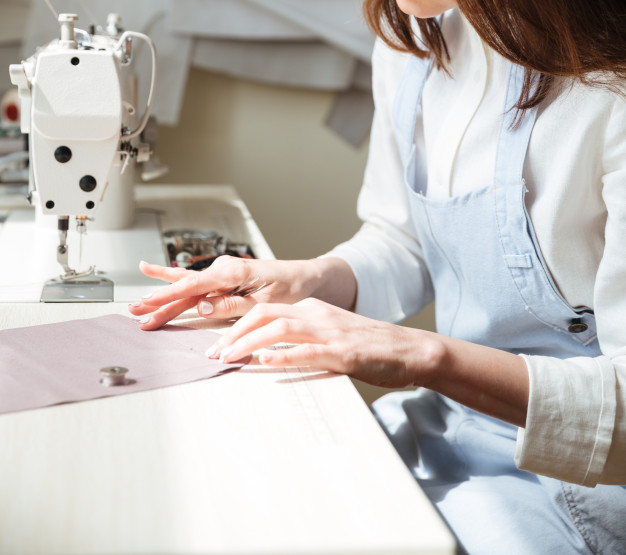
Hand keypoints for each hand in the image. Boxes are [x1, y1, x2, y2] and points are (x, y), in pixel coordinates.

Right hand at [128, 256, 350, 329]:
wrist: (308, 277)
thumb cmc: (292, 287)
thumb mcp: (267, 301)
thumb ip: (234, 305)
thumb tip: (203, 309)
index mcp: (234, 273)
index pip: (194, 286)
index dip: (169, 296)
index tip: (149, 304)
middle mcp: (225, 270)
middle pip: (186, 288)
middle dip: (159, 300)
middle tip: (135, 312)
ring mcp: (224, 274)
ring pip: (187, 287)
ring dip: (164, 296)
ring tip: (140, 303)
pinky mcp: (226, 280)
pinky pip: (197, 284)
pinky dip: (177, 285)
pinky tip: (159, 280)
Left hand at [206, 298, 440, 388]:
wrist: (409, 349)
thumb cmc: (370, 346)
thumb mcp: (330, 334)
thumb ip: (303, 339)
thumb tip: (268, 353)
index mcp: (312, 309)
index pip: (265, 309)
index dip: (236, 325)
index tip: (216, 344)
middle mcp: (317, 314)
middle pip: (265, 313)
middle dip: (233, 332)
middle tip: (212, 353)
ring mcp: (329, 332)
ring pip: (279, 328)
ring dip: (249, 343)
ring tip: (228, 358)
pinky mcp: (342, 352)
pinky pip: (307, 352)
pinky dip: (283, 357)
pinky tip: (266, 364)